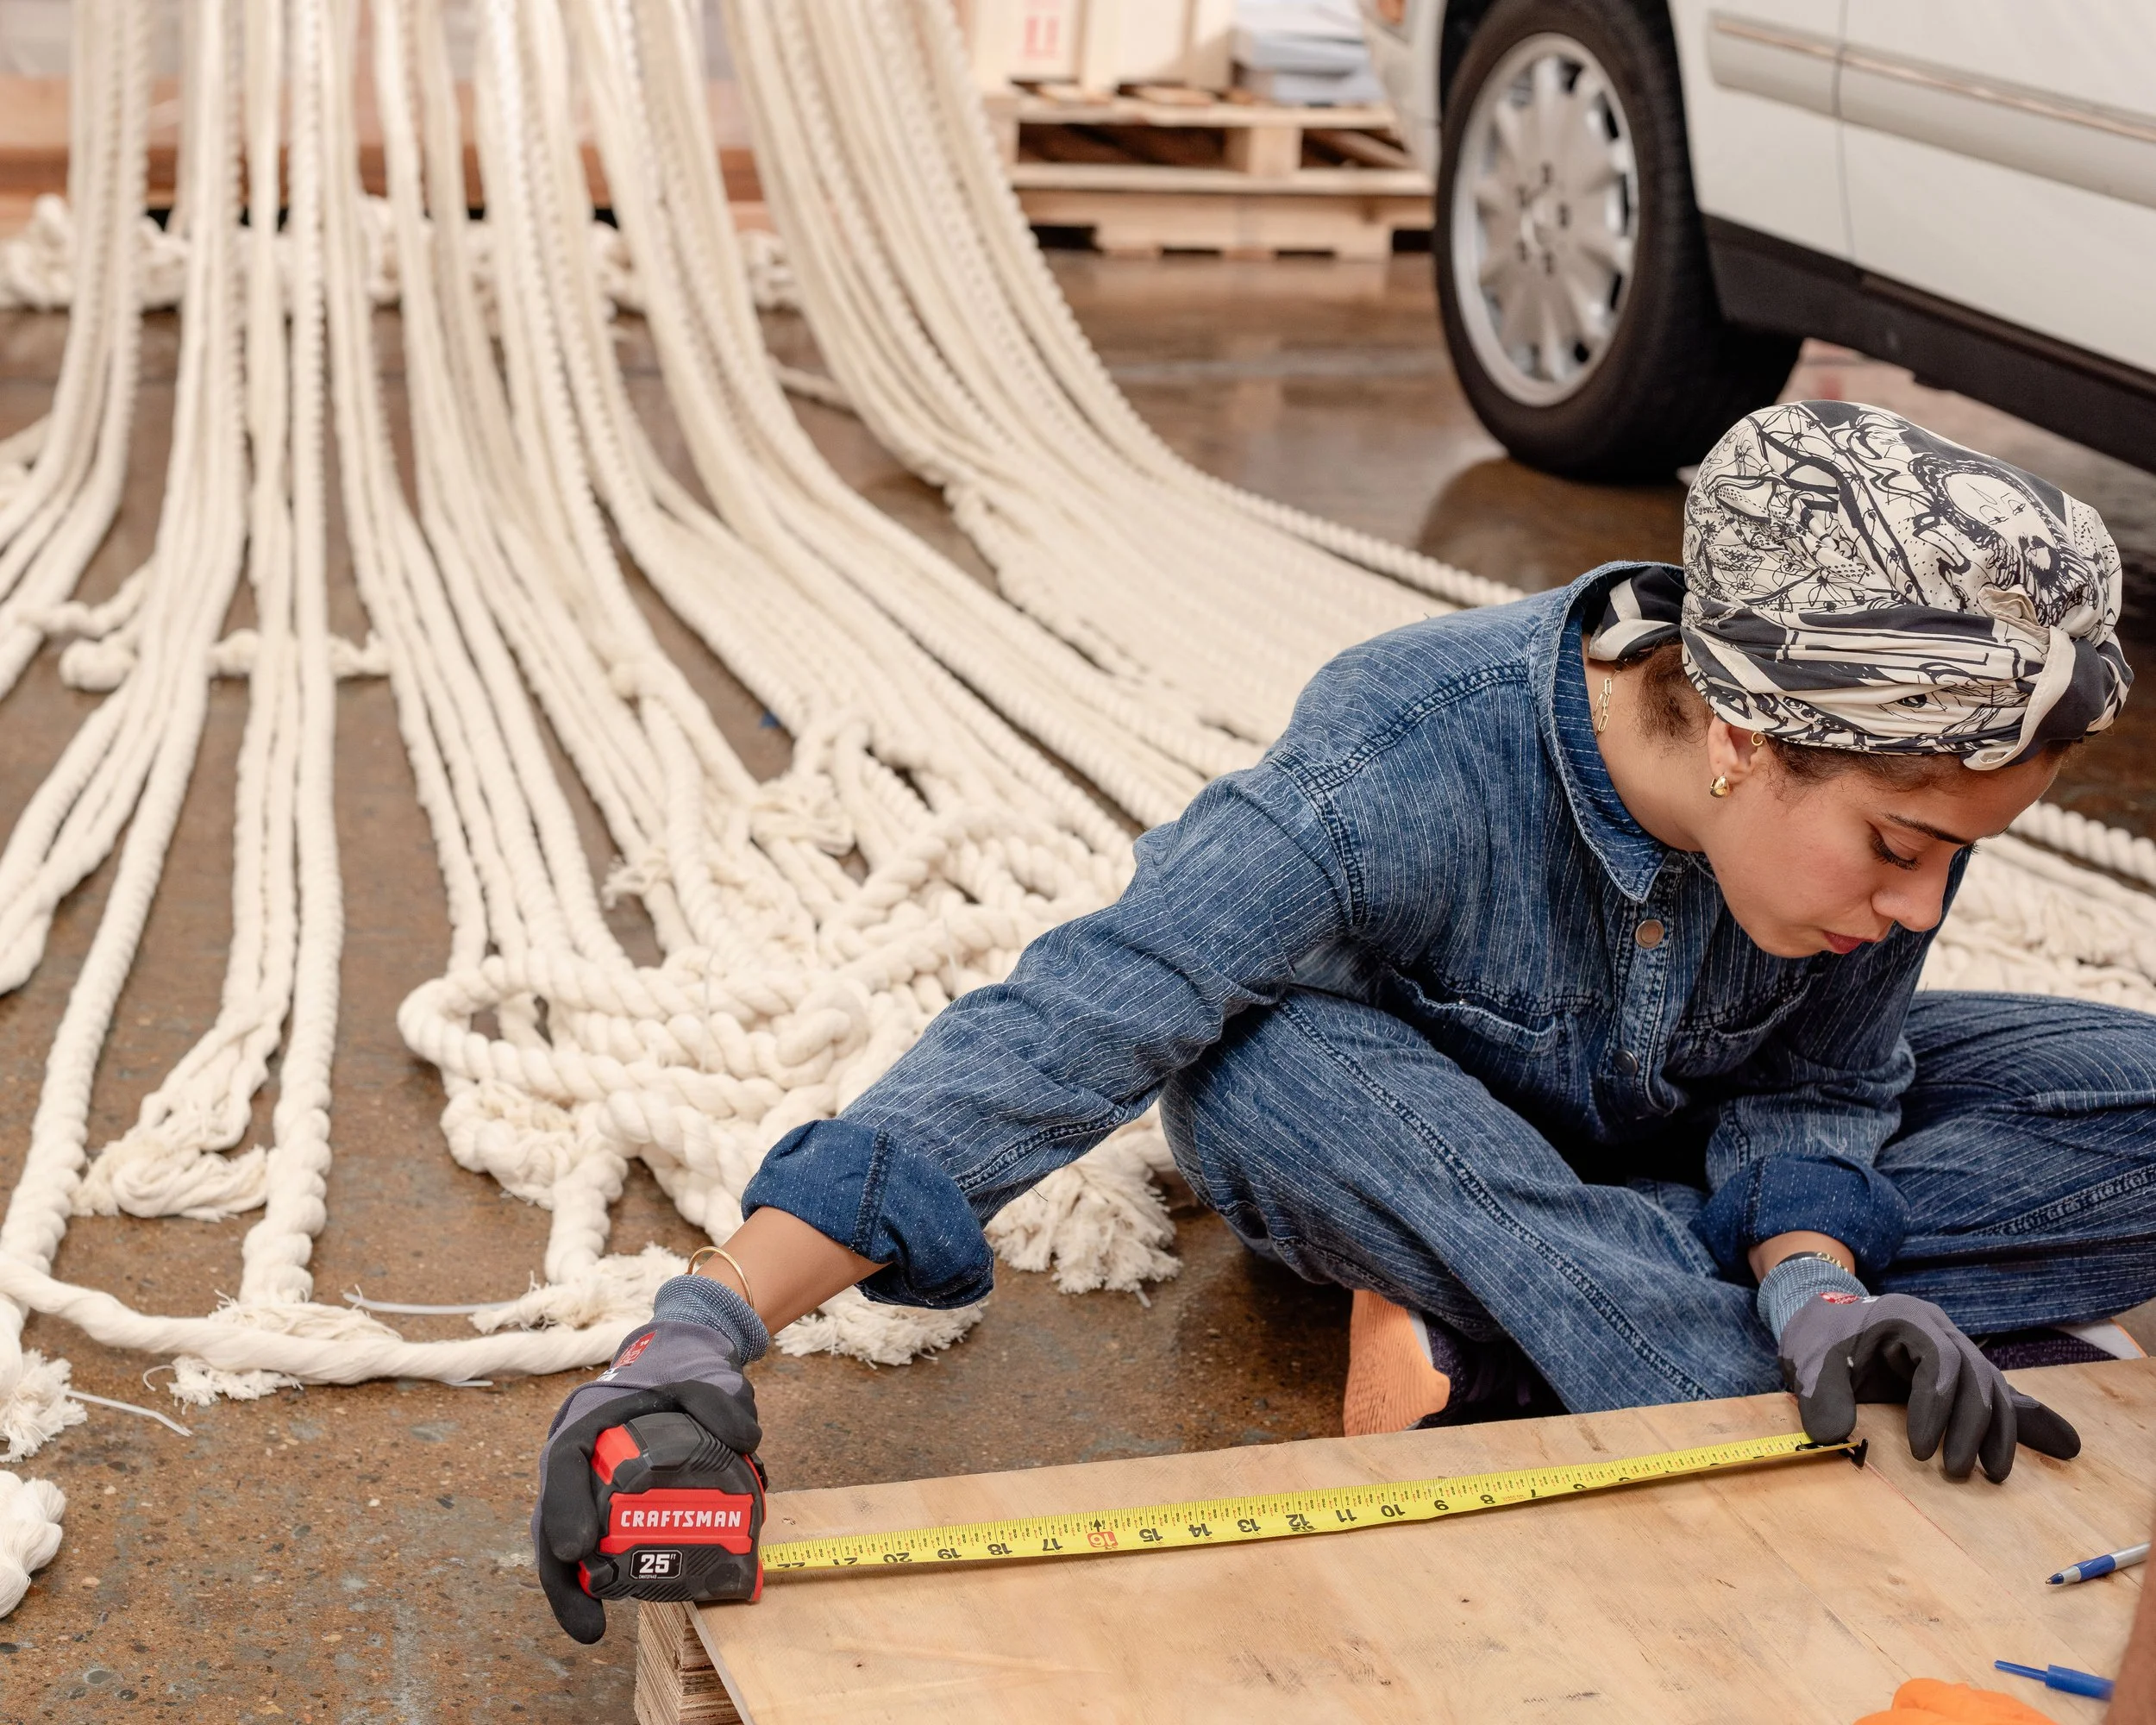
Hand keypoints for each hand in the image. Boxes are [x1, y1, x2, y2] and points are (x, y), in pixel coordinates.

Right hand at [532, 1321, 761, 1641]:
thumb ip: (716, 1402)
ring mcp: (580, 1498)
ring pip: (560, 1548)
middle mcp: (573, 1469)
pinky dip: (588, 1589)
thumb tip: (747, 1442)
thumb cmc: (669, 1391)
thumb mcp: (693, 1382)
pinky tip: (598, 1622)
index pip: (565, 1464)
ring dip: (571, 1592)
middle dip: (562, 1572)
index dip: (564, 1507)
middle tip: (586, 1611)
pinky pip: (585, 1557)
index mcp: (586, 1429)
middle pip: (550, 1520)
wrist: (664, 1391)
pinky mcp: (598, 1522)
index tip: (579, 1547)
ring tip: (589, 1630)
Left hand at [1778, 1291, 2079, 1481]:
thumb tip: (1832, 1438)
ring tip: (1995, 1475)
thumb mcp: (1808, 1360)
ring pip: (1994, 1387)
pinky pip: (2000, 1392)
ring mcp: (1957, 1348)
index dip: (1937, 1409)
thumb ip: (1820, 1396)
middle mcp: (1942, 1330)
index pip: (1940, 1364)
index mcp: (1910, 1319)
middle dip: (1972, 1429)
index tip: (1923, 1451)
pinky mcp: (1961, 1369)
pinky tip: (2061, 1445)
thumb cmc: (1819, 1336)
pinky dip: (2024, 1419)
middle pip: (1976, 1377)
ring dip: (2000, 1432)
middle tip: (1956, 1473)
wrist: (1825, 1315)